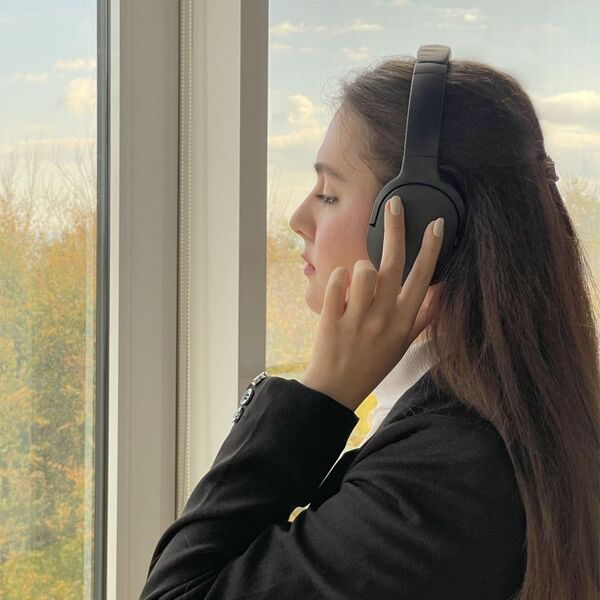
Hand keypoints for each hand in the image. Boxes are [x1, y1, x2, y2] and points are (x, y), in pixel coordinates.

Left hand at [298, 196, 443, 411]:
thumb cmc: (372, 363)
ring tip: (357, 285)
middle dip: (396, 228)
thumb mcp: (403, 345)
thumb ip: (422, 319)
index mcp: (404, 322)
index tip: (437, 224)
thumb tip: (440, 293)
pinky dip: (337, 279)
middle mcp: (384, 317)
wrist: (336, 388)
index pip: (423, 278)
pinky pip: (336, 280)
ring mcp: (358, 317)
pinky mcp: (332, 317)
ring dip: (360, 269)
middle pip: (393, 263)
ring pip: (363, 269)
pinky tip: (339, 291)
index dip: (432, 249)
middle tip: (394, 204)